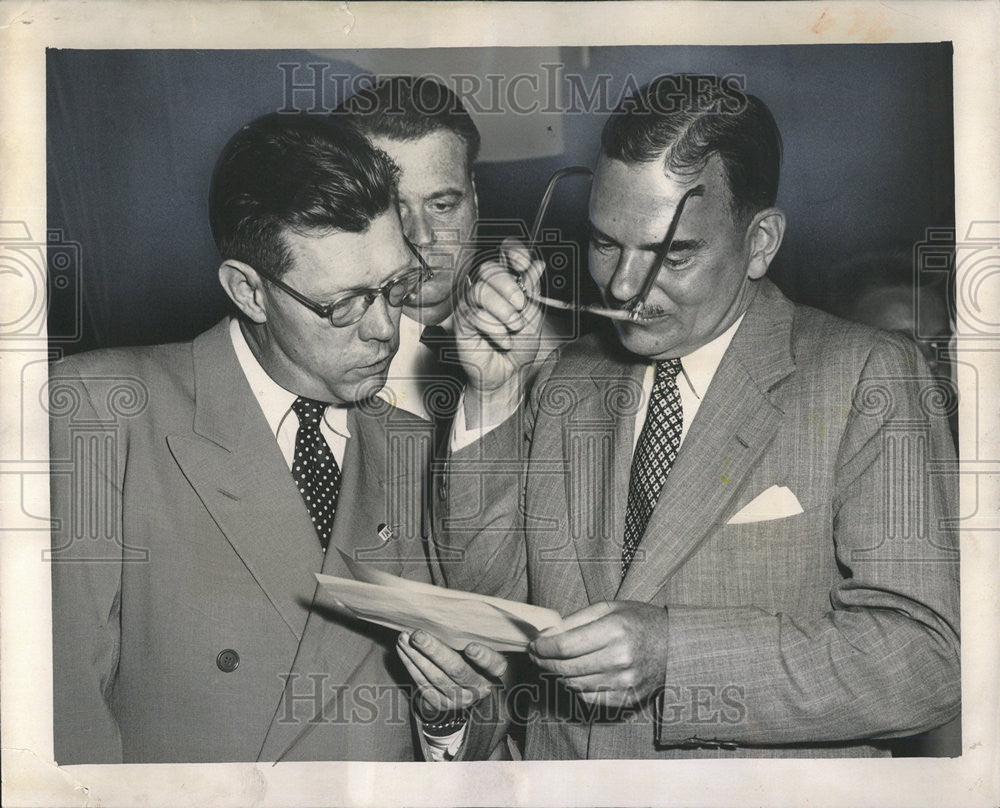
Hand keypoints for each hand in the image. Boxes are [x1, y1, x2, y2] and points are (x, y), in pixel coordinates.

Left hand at [396, 629, 508, 717]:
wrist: (466, 690)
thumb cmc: (473, 659)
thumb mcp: (481, 649)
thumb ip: (472, 636)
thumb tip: (455, 612)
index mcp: (494, 672)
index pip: (493, 664)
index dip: (483, 657)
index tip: (470, 647)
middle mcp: (478, 688)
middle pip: (457, 669)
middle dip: (435, 651)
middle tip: (418, 635)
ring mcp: (459, 699)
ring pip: (435, 677)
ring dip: (416, 656)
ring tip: (404, 637)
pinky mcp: (441, 704)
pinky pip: (423, 684)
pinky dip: (410, 665)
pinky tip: (403, 650)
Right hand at [453, 237, 544, 394]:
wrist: (509, 373)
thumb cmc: (519, 345)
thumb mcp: (533, 316)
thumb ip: (532, 290)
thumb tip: (537, 265)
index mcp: (507, 281)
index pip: (505, 252)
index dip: (514, 253)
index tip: (525, 265)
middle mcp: (487, 288)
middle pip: (489, 269)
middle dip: (509, 287)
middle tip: (520, 307)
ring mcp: (472, 303)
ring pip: (481, 291)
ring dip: (503, 312)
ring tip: (513, 328)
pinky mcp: (461, 320)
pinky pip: (475, 315)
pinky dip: (495, 330)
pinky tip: (502, 341)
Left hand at [527, 601, 669, 707]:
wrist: (674, 645)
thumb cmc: (639, 621)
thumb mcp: (609, 608)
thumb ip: (576, 619)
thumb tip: (548, 632)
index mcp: (614, 630)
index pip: (565, 646)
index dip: (542, 647)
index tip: (534, 644)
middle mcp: (619, 658)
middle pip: (566, 667)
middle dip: (544, 661)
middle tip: (536, 655)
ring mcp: (624, 681)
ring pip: (574, 684)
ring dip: (558, 674)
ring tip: (553, 663)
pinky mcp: (627, 697)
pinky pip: (588, 697)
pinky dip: (575, 687)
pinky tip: (573, 675)